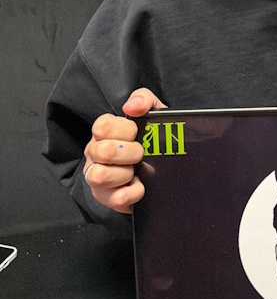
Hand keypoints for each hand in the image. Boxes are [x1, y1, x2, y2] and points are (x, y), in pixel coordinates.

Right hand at [82, 88, 166, 212]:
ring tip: (136, 171)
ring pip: (100, 176)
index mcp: (103, 132)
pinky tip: (140, 185)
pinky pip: (117, 198)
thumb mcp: (152, 114)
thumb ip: (144, 100)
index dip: (125, 130)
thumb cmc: (150, 139)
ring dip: (125, 174)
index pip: (102, 126)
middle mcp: (95, 153)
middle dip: (130, 153)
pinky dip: (134, 192)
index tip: (136, 134)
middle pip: (103, 151)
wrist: (161, 170)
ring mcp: (97, 177)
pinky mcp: (107, 198)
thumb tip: (132, 106)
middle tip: (141, 154)